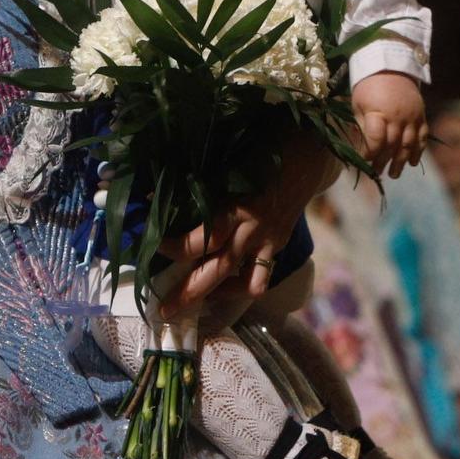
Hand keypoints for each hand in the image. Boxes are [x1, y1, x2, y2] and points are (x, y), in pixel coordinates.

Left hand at [159, 139, 339, 312]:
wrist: (308, 154)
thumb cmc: (263, 148)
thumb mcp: (229, 161)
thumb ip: (201, 183)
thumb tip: (156, 190)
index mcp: (238, 207)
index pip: (202, 240)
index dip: (174, 247)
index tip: (151, 246)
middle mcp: (253, 231)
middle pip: (216, 270)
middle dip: (187, 292)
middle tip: (161, 310)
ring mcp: (268, 241)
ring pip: (239, 282)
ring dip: (213, 297)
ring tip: (191, 309)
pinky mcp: (278, 245)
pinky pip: (260, 277)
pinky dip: (241, 287)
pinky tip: (223, 288)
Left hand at [351, 72, 426, 175]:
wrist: (391, 67)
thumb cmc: (369, 87)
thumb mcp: (358, 104)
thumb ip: (360, 126)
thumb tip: (360, 148)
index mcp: (378, 112)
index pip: (376, 139)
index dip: (370, 152)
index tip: (364, 160)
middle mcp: (397, 117)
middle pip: (392, 145)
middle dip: (383, 161)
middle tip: (377, 173)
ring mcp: (412, 117)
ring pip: (409, 144)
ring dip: (401, 161)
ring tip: (394, 174)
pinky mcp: (421, 116)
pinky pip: (422, 137)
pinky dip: (419, 151)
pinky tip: (413, 162)